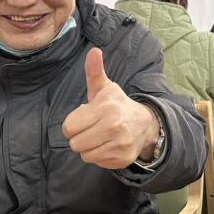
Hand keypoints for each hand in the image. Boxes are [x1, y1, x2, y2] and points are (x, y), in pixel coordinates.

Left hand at [62, 48, 159, 168]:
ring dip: (88, 147)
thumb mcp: (105, 88)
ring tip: (99, 137)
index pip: (69, 127)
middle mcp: (114, 126)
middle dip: (79, 137)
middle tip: (90, 129)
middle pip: (75, 143)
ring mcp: (120, 144)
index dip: (72, 124)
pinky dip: (99, 156)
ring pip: (85, 155)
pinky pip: (97, 162)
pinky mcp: (123, 159)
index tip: (83, 119)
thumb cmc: (117, 105)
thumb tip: (94, 51)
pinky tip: (108, 145)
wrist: (144, 124)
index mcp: (105, 107)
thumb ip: (94, 71)